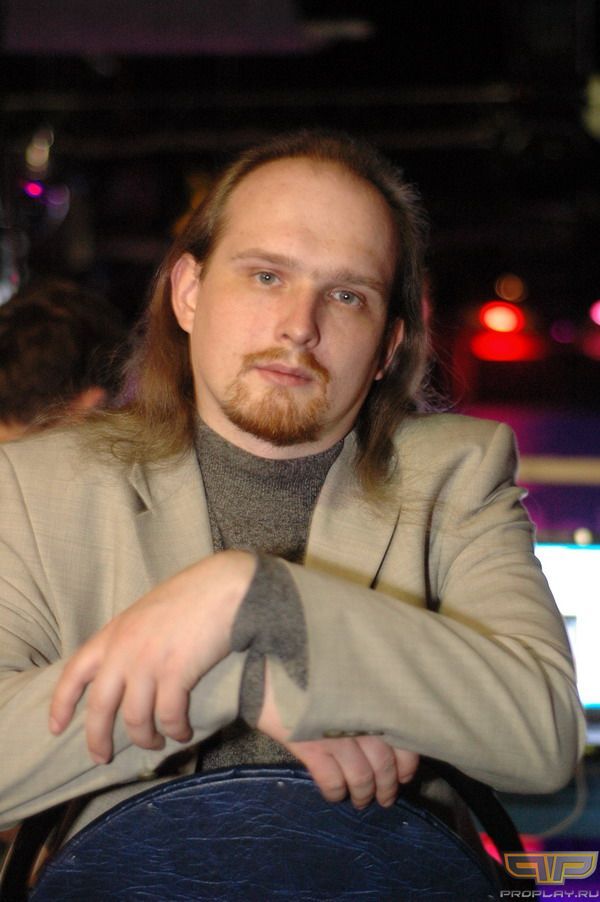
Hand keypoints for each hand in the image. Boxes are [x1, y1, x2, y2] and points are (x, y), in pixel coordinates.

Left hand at [49, 551, 255, 762]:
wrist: (224, 586)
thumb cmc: (191, 595)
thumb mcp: (145, 612)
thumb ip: (129, 638)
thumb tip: (124, 668)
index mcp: (113, 633)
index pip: (74, 673)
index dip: (61, 703)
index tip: (55, 728)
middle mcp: (124, 649)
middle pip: (100, 706)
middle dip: (97, 739)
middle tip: (102, 758)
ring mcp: (149, 661)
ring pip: (135, 718)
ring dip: (145, 738)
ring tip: (156, 743)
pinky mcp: (177, 672)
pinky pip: (168, 716)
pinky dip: (174, 730)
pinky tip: (183, 732)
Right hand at [257, 662, 417, 808]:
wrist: (273, 668)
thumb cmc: (314, 667)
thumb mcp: (349, 678)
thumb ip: (367, 700)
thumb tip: (382, 728)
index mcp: (374, 704)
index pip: (403, 742)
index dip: (406, 766)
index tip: (404, 776)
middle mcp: (362, 722)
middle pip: (383, 766)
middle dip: (386, 787)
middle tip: (384, 798)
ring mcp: (337, 736)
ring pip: (361, 779)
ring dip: (362, 795)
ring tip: (360, 801)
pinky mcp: (312, 748)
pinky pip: (331, 782)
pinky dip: (335, 792)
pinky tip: (335, 793)